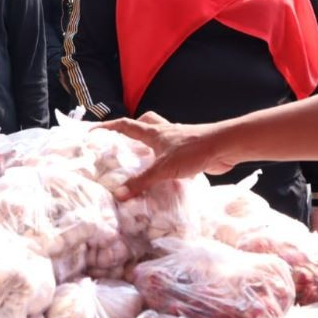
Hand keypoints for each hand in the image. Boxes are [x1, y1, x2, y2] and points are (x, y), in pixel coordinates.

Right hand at [99, 112, 239, 199]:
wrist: (224, 146)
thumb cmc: (193, 151)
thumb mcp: (163, 169)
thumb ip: (141, 181)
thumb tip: (118, 194)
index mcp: (154, 132)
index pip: (126, 125)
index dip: (108, 127)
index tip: (93, 131)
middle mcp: (165, 133)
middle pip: (144, 122)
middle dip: (132, 128)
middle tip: (123, 140)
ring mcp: (178, 141)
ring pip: (159, 137)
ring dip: (150, 144)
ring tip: (141, 159)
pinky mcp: (189, 151)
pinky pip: (172, 153)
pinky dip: (164, 159)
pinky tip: (165, 173)